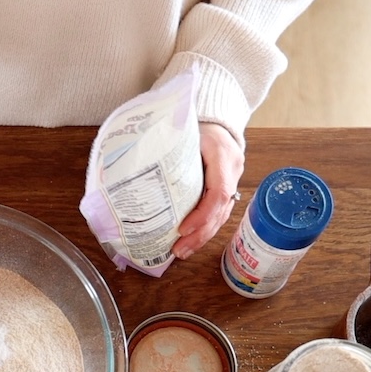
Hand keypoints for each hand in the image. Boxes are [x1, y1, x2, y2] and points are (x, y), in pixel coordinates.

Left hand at [172, 122, 244, 259]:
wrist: (218, 120)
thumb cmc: (197, 124)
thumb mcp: (184, 131)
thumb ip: (168, 147)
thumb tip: (136, 166)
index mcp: (223, 155)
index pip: (218, 192)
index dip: (202, 214)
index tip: (183, 229)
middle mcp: (232, 171)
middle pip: (220, 210)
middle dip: (200, 233)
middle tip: (179, 250)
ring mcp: (233, 180)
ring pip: (222, 215)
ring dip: (202, 236)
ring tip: (182, 251)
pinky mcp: (227, 188)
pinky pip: (219, 212)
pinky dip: (205, 228)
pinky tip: (192, 241)